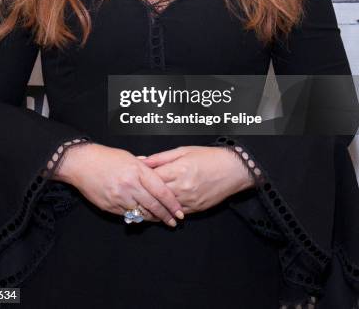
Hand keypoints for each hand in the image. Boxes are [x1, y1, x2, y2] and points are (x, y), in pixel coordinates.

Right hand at [55, 143, 183, 226]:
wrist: (81, 163)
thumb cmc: (106, 157)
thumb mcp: (129, 157)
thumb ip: (144, 168)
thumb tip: (157, 174)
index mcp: (137, 171)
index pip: (160, 190)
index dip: (172, 203)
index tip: (179, 211)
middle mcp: (130, 185)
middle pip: (153, 205)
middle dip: (166, 215)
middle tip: (174, 221)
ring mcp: (120, 197)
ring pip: (141, 212)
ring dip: (153, 217)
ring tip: (161, 220)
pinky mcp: (110, 206)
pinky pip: (128, 215)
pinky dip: (137, 217)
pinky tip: (143, 217)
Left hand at [140, 145, 254, 214]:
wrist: (233, 169)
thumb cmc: (208, 157)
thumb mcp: (183, 151)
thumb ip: (161, 158)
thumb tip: (142, 160)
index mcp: (179, 169)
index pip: (153, 178)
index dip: (140, 179)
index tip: (131, 179)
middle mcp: (183, 186)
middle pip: (156, 194)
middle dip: (144, 194)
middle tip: (130, 196)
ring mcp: (190, 199)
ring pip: (164, 207)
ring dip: (152, 206)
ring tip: (139, 205)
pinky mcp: (196, 208)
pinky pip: (176, 213)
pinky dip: (166, 212)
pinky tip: (157, 211)